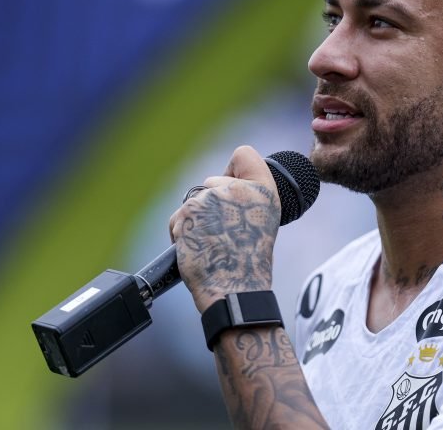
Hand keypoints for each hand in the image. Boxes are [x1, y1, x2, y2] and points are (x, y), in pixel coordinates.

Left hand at [168, 146, 280, 311]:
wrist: (233, 289)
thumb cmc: (247, 261)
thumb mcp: (261, 221)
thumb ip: (246, 197)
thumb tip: (220, 186)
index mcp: (264, 191)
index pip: (244, 154)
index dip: (234, 171)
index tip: (235, 188)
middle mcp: (238, 189)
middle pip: (212, 181)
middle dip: (212, 203)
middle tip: (224, 232)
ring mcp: (212, 198)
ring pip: (194, 203)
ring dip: (196, 222)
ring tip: (211, 244)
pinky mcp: (188, 212)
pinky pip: (178, 218)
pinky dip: (182, 233)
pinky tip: (197, 249)